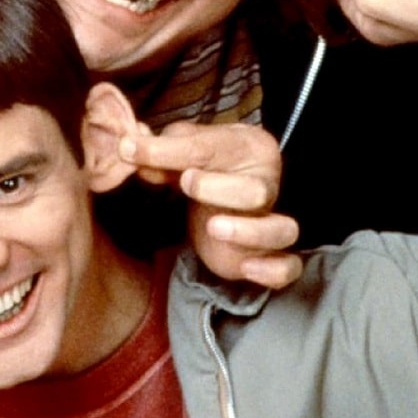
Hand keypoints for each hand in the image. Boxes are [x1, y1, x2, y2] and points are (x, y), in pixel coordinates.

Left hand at [120, 122, 302, 288]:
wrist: (226, 196)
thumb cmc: (204, 168)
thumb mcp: (179, 153)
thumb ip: (157, 151)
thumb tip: (128, 146)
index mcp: (248, 148)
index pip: (211, 147)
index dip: (169, 151)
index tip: (130, 150)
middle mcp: (267, 185)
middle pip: (257, 191)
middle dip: (221, 189)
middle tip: (186, 183)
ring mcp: (271, 222)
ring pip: (282, 230)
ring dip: (249, 232)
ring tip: (214, 227)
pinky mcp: (267, 256)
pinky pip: (288, 267)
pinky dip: (274, 271)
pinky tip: (247, 269)